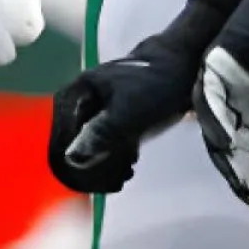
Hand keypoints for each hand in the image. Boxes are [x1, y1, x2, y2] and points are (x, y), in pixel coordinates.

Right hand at [49, 31, 199, 193]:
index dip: (69, 161)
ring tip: (123, 176)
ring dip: (103, 163)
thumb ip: (100, 135)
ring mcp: (99, 105)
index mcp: (77, 93)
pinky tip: (128, 165)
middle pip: (73, 140)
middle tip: (112, 182)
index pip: (61, 134)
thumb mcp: (128, 113)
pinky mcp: (117, 112)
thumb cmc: (156, 85)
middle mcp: (82, 98)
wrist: (188, 65)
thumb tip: (72, 158)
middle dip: (90, 165)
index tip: (86, 182)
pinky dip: (114, 154)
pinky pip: (106, 138)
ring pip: (90, 141)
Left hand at [195, 0, 248, 214]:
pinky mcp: (219, 54)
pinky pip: (209, 87)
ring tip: (234, 175)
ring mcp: (228, 75)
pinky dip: (212, 111)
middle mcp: (244, 94)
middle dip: (242, 171)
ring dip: (223, 147)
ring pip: (217, 119)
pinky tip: (219, 133)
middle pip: (236, 141)